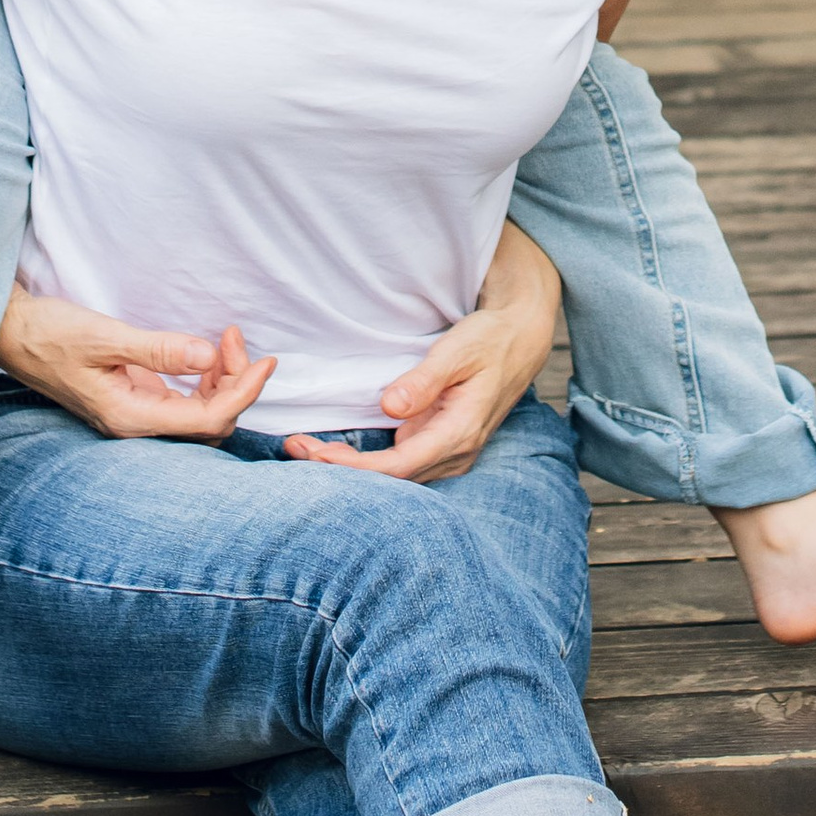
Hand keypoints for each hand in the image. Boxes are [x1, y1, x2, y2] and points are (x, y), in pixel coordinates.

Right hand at [0, 288, 277, 440]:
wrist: (14, 334)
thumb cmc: (52, 334)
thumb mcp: (105, 337)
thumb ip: (158, 349)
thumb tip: (208, 357)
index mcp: (131, 419)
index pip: (208, 421)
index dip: (244, 393)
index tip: (267, 360)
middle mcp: (136, 426)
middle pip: (209, 423)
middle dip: (236, 383)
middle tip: (235, 335)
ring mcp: (135, 416)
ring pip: (199, 414)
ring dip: (222, 380)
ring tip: (226, 338)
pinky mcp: (133, 400)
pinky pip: (183, 401)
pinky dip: (204, 378)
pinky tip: (206, 352)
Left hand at [283, 223, 562, 484]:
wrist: (521, 337)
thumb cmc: (490, 339)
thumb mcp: (458, 351)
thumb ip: (425, 380)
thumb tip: (390, 406)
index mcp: (458, 435)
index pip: (397, 467)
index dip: (353, 468)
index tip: (315, 454)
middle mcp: (454, 454)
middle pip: (390, 478)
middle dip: (340, 469)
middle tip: (294, 448)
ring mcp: (448, 452)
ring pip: (394, 475)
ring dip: (350, 467)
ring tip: (303, 449)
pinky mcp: (440, 443)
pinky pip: (399, 462)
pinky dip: (366, 461)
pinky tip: (335, 450)